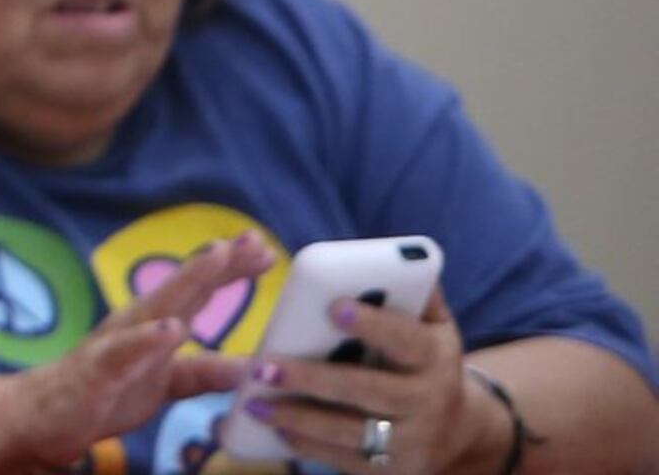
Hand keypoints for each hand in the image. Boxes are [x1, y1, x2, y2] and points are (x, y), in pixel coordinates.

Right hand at [0, 234, 272, 468]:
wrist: (45, 415)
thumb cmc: (107, 391)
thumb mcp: (167, 384)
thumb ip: (204, 372)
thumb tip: (250, 367)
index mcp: (156, 325)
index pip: (199, 292)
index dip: (231, 270)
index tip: (266, 250)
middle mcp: (138, 324)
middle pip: (184, 288)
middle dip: (219, 263)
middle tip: (253, 241)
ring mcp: (118, 342)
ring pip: (158, 306)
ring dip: (188, 280)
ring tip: (217, 259)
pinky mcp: (99, 370)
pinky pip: (125, 353)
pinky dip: (148, 339)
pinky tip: (170, 329)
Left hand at [238, 290, 494, 474]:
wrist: (457, 431)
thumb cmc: (423, 361)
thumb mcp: (432, 326)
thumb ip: (414, 291)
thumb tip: (399, 258)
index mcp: (436, 356)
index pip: (406, 339)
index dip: (372, 324)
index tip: (332, 306)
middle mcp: (429, 402)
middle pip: (369, 391)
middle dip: (314, 379)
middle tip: (264, 366)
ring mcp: (412, 443)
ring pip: (351, 432)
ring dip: (299, 417)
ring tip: (254, 401)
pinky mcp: (392, 472)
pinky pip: (344, 460)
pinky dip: (308, 445)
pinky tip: (275, 427)